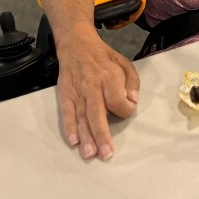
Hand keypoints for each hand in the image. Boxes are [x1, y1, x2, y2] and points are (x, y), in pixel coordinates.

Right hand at [55, 31, 139, 159]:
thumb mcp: (125, 62)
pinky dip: (69, 128)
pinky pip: (67, 113)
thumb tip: (133, 100)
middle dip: (102, 135)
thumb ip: (133, 81)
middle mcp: (92, 86)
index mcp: (109, 77)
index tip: (127, 109)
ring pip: (81, 117)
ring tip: (89, 153)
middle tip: (106, 153)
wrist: (76, 44)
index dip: (125, 109)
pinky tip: (73, 141)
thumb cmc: (104, 57)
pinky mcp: (65, 95)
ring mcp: (77, 92)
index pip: (118, 100)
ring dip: (85, 136)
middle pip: (97, 113)